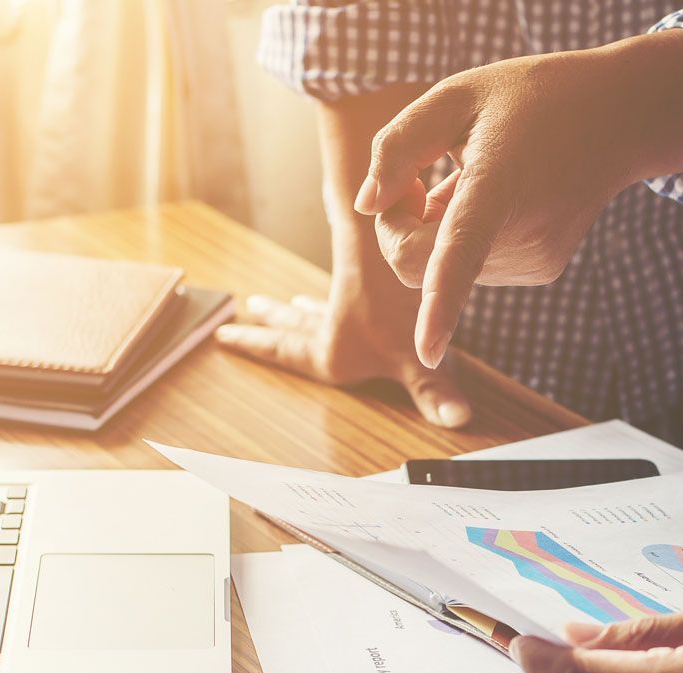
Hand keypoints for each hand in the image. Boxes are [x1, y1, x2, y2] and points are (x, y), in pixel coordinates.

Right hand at [214, 282, 471, 428]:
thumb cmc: (399, 307)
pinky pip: (342, 287)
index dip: (257, 347)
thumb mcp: (417, 361)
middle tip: (250, 309)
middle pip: (296, 325)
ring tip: (283, 301)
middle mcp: (333, 327)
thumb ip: (435, 394)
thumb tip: (458, 420)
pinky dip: (333, 292)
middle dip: (274, 323)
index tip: (224, 334)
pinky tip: (341, 286)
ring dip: (300, 307)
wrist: (395, 242)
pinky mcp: (365, 272)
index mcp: (332, 353)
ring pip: (316, 305)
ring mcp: (349, 298)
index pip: (286, 353)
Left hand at [356, 31, 682, 367]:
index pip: (461, 253)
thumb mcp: (456, 95)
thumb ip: (397, 146)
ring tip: (472, 177)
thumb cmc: (530, 97)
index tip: (428, 354)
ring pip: (444, 269)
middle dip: (398, 230)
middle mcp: (521, 235)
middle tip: (412, 178)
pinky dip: (463, 239)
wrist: (616, 117)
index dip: (441, 307)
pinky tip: (497, 196)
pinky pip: (473, 267)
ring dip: (435, 230)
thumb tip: (364, 206)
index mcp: (498, 185)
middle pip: (422, 266)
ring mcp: (535, 260)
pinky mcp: (541, 270)